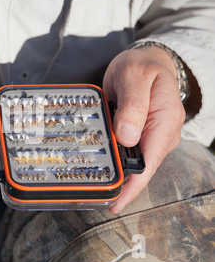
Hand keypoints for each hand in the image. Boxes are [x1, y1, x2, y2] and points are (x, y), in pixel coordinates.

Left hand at [103, 46, 185, 213]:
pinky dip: (117, 162)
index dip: (133, 185)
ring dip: (119, 175)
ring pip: (135, 162)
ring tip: (96, 188)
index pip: (150, 161)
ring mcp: (153, 136)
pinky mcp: (142, 135)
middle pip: (142, 167)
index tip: (116, 201)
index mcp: (165, 120)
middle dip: (122, 185)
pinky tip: (103, 168)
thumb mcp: (134, 78)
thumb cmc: (142, 66)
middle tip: (97, 198)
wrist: (147, 60)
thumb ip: (132, 105)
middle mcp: (162, 133)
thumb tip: (128, 136)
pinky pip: (130, 153)